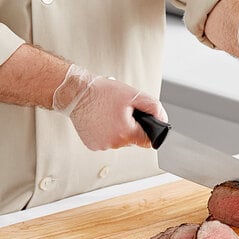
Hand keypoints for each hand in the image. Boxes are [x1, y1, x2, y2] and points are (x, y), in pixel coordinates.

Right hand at [52, 65, 166, 150]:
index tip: (140, 122)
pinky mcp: (92, 145)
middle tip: (121, 113)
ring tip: (109, 115)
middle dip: (131, 128)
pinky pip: (106, 141)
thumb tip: (162, 119)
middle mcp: (113, 143)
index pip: (147, 141)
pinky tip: (101, 120)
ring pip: (119, 142)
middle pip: (132, 141)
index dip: (145, 129)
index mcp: (125, 133)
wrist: (75, 93)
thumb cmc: (101, 92)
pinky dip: (106, 133)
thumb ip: (154, 108)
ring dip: (118, 130)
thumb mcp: (134, 95)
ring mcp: (101, 146)